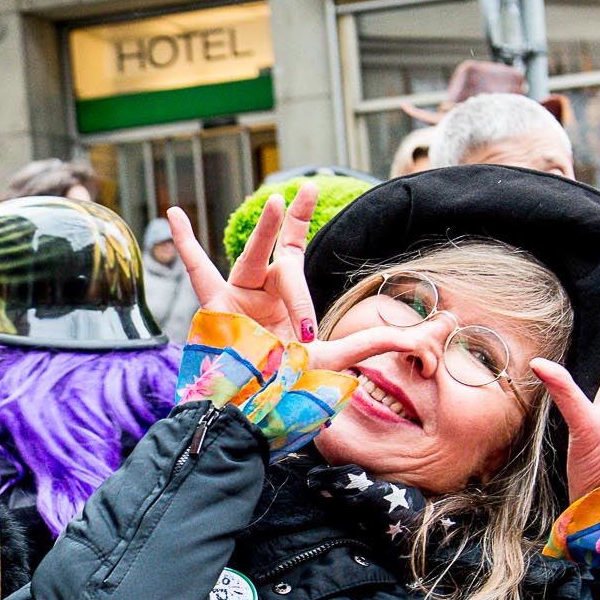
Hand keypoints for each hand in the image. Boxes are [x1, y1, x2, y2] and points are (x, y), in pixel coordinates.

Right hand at [166, 188, 412, 372]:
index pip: (292, 252)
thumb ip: (375, 342)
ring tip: (277, 201)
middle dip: (294, 225)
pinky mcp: (214, 308)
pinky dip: (185, 242)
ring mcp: (235, 299)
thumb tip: (424, 337)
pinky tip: (174, 213)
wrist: (257, 409)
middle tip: (309, 189)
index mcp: (282, 299)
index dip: (299, 222)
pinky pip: (197, 270)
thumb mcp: (335, 358)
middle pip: (280, 256)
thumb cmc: (289, 385)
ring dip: (264, 232)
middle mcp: (259, 294)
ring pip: (254, 260)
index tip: (311, 189)